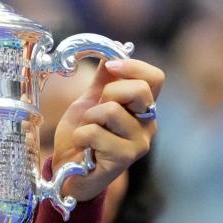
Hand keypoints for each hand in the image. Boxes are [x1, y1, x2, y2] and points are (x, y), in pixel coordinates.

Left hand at [51, 59, 163, 200]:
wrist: (68, 170)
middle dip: (108, 93)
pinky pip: (95, 133)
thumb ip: (102, 80)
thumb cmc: (82, 137)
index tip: (109, 65)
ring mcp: (139, 143)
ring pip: (111, 111)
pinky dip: (81, 136)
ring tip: (88, 133)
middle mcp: (148, 124)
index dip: (132, 66)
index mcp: (141, 108)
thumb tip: (111, 51)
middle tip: (96, 110)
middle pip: (139, 90)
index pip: (155, 78)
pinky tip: (85, 148)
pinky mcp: (124, 159)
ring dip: (89, 119)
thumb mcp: (89, 102)